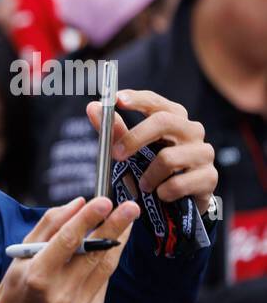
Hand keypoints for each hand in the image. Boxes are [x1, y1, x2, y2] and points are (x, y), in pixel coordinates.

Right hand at [0, 196, 139, 302]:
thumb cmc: (17, 285)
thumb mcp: (23, 252)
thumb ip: (50, 225)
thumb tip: (79, 203)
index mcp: (38, 275)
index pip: (67, 241)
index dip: (87, 219)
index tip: (103, 201)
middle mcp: (60, 292)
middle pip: (93, 253)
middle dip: (115, 227)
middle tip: (131, 206)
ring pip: (105, 266)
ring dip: (118, 241)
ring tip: (127, 220)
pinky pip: (103, 279)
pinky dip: (106, 260)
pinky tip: (107, 247)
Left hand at [86, 89, 217, 213]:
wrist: (179, 203)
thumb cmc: (154, 170)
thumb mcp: (132, 150)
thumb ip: (114, 130)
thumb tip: (93, 106)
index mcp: (173, 120)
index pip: (157, 102)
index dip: (137, 99)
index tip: (116, 100)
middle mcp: (192, 131)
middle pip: (164, 122)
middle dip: (134, 138)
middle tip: (116, 155)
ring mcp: (204, 153)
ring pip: (168, 158)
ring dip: (148, 176)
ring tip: (144, 185)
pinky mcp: (209, 177)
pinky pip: (178, 184)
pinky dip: (163, 192)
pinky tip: (162, 195)